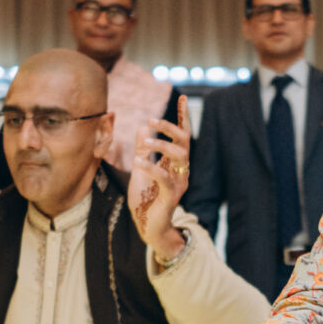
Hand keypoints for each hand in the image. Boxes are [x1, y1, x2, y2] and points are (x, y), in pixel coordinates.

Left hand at [129, 100, 191, 254]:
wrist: (147, 226)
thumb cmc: (145, 199)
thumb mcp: (140, 169)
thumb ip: (143, 150)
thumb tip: (143, 128)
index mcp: (175, 163)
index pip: (183, 136)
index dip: (182, 117)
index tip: (181, 97)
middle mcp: (181, 171)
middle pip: (185, 142)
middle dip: (170, 128)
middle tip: (151, 120)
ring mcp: (179, 183)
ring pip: (180, 156)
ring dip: (162, 145)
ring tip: (145, 140)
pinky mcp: (172, 196)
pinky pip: (164, 177)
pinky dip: (151, 166)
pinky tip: (137, 161)